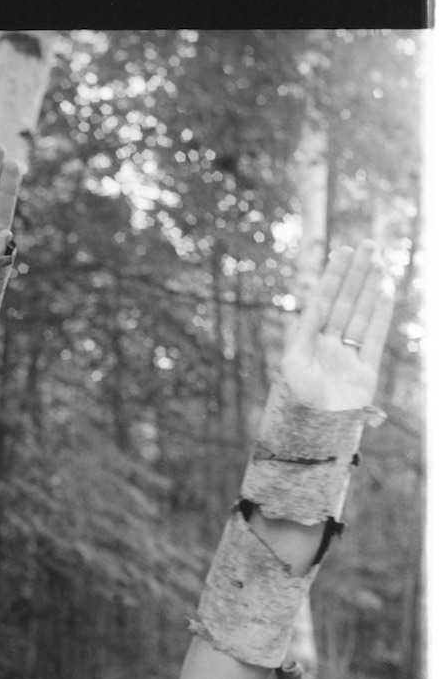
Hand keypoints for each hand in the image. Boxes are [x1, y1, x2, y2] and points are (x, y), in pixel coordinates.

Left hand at [281, 241, 395, 409]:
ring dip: (370, 288)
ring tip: (378, 261)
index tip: (342, 251)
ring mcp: (348, 356)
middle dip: (355, 273)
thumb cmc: (298, 400)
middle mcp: (328, 345)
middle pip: (345, 301)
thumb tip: (312, 307)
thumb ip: (304, 335)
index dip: (333, 276)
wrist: (316, 433)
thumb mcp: (294, 364)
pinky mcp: (366, 371)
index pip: (323, 300)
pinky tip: (385, 293)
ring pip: (361, 314)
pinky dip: (381, 315)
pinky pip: (375, 337)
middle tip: (367, 244)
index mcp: (307, 341)